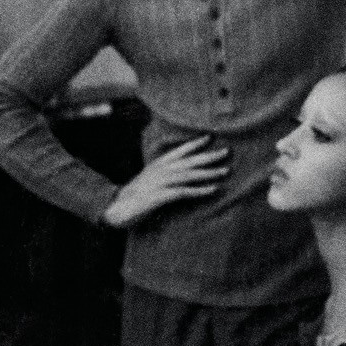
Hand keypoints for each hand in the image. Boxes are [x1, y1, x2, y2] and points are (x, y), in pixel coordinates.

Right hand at [102, 136, 228, 227]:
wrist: (117, 208)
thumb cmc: (135, 194)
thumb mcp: (149, 178)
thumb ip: (163, 172)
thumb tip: (179, 170)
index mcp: (159, 164)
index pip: (180, 150)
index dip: (195, 143)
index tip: (210, 137)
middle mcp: (161, 170)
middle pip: (190, 161)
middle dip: (210, 156)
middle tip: (227, 152)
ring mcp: (161, 182)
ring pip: (190, 175)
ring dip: (210, 173)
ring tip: (226, 171)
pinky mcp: (161, 196)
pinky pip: (184, 192)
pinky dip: (200, 190)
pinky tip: (213, 189)